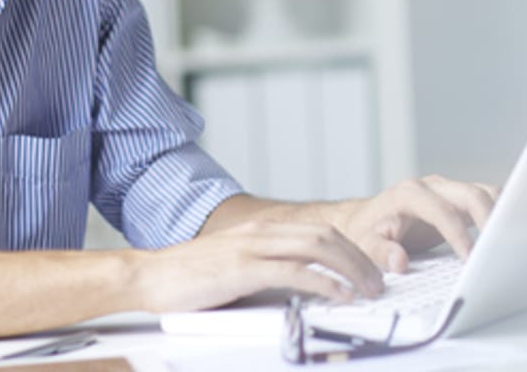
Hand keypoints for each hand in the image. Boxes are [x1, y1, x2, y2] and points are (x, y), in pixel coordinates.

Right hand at [133, 220, 385, 312]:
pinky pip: (294, 272)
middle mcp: (260, 232)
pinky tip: (338, 295)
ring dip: (349, 268)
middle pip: (325, 235)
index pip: (317, 231)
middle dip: (358, 257)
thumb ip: (265, 272)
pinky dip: (323, 282)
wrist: (148, 277)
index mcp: (260, 231)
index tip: (367, 270)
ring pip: (316, 247)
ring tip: (367, 290)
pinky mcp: (243, 269)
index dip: (350, 248)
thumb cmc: (188, 279)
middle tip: (378, 282)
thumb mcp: (234, 268)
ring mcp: (252, 248)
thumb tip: (300, 289)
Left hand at [336, 175, 499, 272]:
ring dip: (501, 214)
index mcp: (410, 194)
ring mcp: (448, 190)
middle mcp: (432, 187)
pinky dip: (501, 213)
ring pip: (485, 193)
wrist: (366, 219)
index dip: (459, 235)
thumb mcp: (364, 243)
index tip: (471, 259)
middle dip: (490, 219)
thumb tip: (399, 262)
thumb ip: (380, 252)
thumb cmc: (366, 231)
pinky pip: (487, 200)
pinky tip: (508, 234)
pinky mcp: (459, 200)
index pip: (442, 212)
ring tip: (512, 241)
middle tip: (501, 249)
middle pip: (471, 194)